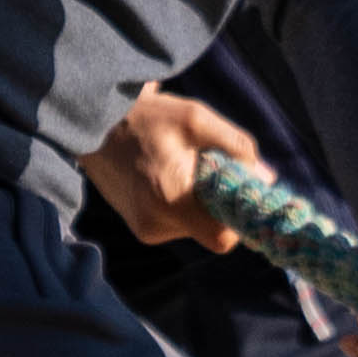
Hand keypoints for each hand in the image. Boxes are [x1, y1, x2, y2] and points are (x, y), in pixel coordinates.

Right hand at [79, 86, 258, 248]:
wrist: (91, 123)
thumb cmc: (147, 118)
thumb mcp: (197, 120)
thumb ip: (237, 147)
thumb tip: (266, 178)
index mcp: (170, 201)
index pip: (222, 238)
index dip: (238, 218)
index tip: (239, 190)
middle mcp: (155, 225)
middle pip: (211, 231)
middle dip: (219, 202)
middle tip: (210, 168)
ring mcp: (145, 230)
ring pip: (195, 226)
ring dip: (200, 201)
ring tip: (182, 166)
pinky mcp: (139, 228)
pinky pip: (178, 223)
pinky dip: (184, 203)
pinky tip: (169, 175)